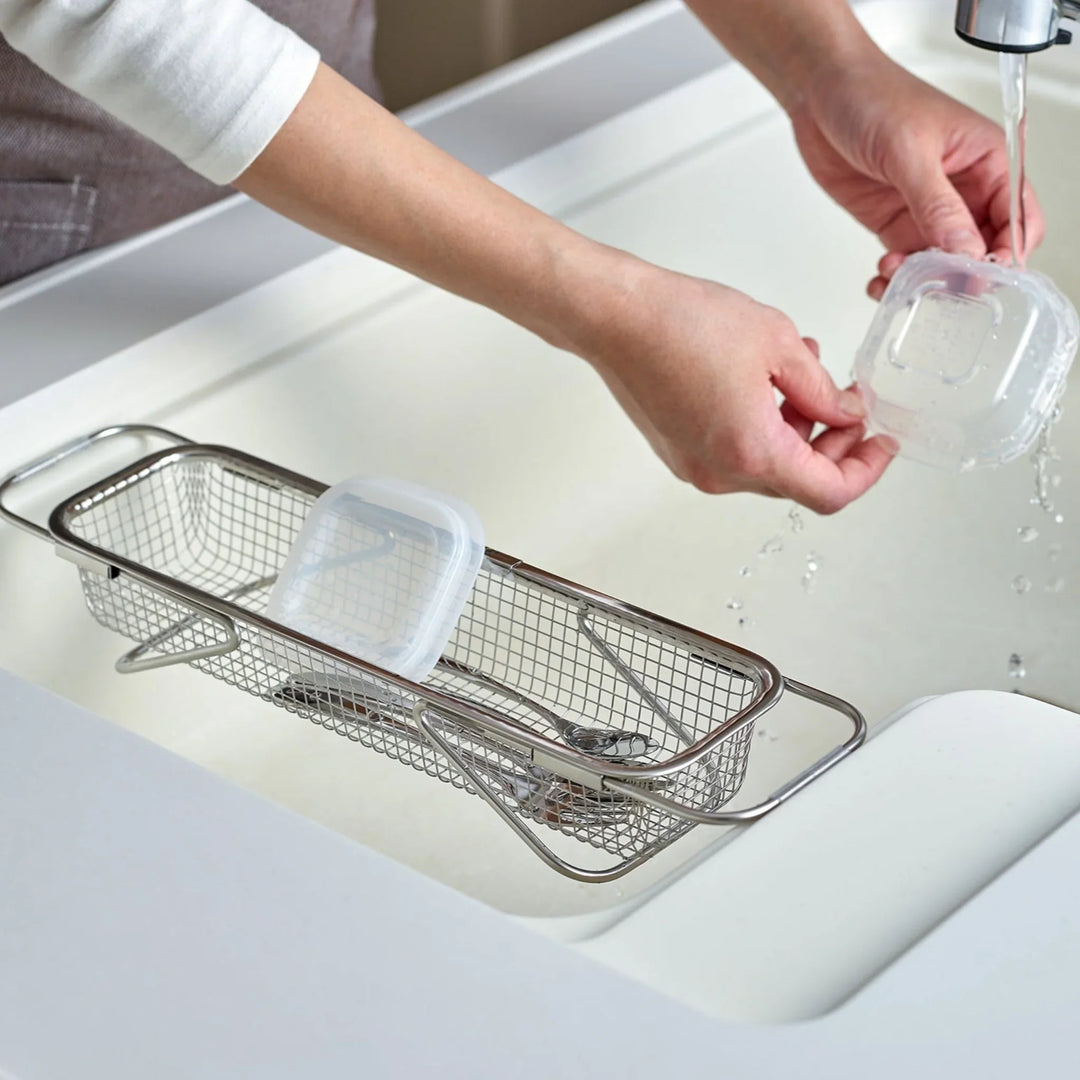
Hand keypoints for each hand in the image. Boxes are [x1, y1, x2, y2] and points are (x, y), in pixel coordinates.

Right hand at [579, 258, 896, 512]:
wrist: (616, 318)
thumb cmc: (682, 324)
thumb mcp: (779, 345)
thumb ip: (823, 391)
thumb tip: (845, 414)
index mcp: (752, 453)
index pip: (830, 492)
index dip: (866, 470)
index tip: (880, 443)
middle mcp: (721, 473)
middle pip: (799, 481)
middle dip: (832, 444)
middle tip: (849, 401)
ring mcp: (696, 467)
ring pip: (768, 466)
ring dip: (798, 431)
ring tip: (803, 374)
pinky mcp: (679, 453)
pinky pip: (736, 454)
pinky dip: (764, 430)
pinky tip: (767, 385)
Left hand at [788, 53, 1045, 297]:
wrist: (822, 95)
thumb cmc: (874, 97)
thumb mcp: (909, 151)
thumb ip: (936, 203)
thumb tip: (964, 247)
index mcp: (986, 161)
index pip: (1016, 217)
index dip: (1007, 251)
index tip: (983, 274)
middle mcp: (963, 189)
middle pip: (981, 248)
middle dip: (961, 274)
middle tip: (934, 286)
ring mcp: (928, 209)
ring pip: (941, 262)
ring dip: (922, 280)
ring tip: (892, 276)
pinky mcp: (894, 222)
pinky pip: (906, 261)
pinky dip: (894, 278)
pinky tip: (878, 279)